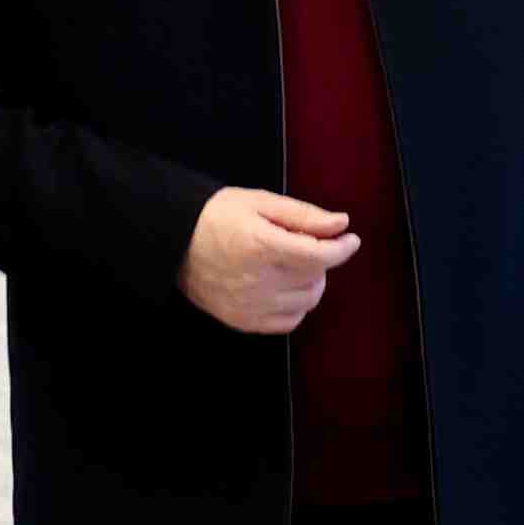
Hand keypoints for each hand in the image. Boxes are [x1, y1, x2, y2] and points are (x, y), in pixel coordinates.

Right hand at [180, 188, 357, 337]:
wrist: (173, 241)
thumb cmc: (216, 215)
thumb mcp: (260, 202)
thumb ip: (303, 215)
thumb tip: (341, 224)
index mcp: (262, 246)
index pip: (320, 256)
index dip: (342, 248)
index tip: (350, 239)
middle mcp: (258, 282)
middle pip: (316, 278)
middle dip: (321, 259)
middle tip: (305, 244)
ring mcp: (250, 307)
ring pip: (306, 302)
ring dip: (310, 283)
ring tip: (293, 264)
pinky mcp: (243, 322)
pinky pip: (288, 322)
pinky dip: (295, 305)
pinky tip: (284, 287)